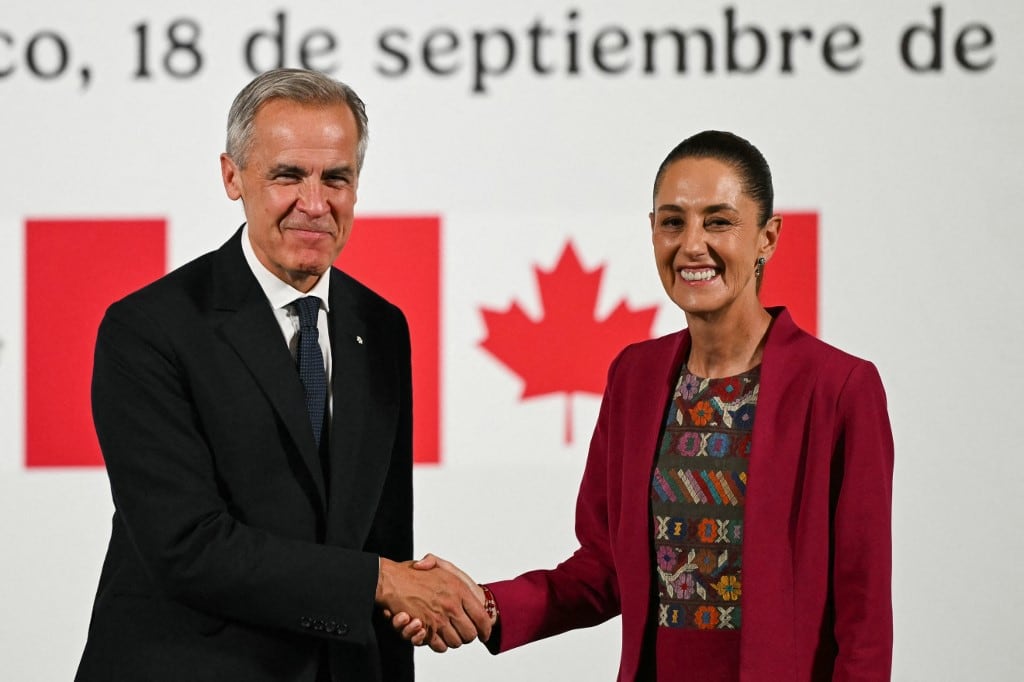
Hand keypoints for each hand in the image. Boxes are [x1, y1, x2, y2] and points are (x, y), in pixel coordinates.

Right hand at [375, 556, 490, 651]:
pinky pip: (439, 646)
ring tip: (449, 632)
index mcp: (459, 590)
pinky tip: (438, 636)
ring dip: (453, 640)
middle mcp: (451, 606)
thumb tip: (467, 588)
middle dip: (468, 636)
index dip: (485, 629)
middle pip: (470, 634)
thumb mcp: (440, 566)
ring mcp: (438, 619)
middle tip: (463, 632)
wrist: (391, 580)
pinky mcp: (425, 629)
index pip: (482, 618)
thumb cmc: (415, 574)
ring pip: (455, 642)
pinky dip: (439, 644)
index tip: (484, 632)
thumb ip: (454, 572)